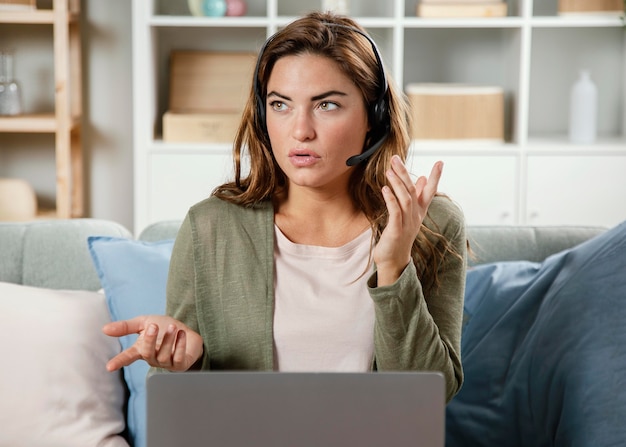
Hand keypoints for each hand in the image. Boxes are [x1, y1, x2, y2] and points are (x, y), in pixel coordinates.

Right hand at [102, 315, 203, 371]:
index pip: (128, 356)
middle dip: (149, 340)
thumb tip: (104, 329)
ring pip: (163, 355)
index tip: (109, 367)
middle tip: (153, 326)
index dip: (119, 361)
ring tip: (172, 327)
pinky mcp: (180, 365)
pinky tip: (181, 334)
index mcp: (141, 349)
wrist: (187, 331)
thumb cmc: (164, 328)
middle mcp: (153, 358)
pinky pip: (178, 358)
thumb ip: (126, 327)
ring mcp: (166, 363)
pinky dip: (180, 345)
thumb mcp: (144, 322)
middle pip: (147, 353)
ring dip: (168, 339)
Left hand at [374, 155, 442, 285]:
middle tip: (396, 158)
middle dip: (404, 173)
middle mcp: (415, 216)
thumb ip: (416, 196)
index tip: (440, 162)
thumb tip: (421, 179)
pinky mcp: (397, 230)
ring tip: (389, 170)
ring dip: (397, 183)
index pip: (430, 191)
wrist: (394, 260)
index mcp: (419, 211)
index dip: (435, 177)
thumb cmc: (399, 235)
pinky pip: (395, 212)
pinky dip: (391, 199)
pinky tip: (385, 189)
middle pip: (412, 191)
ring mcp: (407, 223)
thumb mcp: (409, 214)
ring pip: (405, 199)